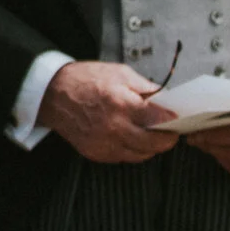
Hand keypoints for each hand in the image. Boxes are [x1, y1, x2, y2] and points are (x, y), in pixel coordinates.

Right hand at [38, 62, 177, 164]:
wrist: (52, 94)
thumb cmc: (84, 80)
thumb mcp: (119, 73)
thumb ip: (145, 88)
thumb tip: (166, 99)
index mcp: (121, 103)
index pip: (160, 120)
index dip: (173, 120)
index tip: (178, 119)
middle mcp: (114, 127)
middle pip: (155, 144)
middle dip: (167, 139)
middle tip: (170, 132)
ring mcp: (104, 143)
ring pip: (142, 155)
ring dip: (150, 146)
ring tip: (149, 133)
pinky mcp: (96, 153)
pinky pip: (124, 157)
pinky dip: (131, 149)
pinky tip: (129, 136)